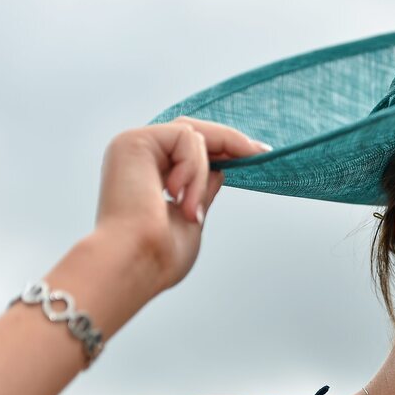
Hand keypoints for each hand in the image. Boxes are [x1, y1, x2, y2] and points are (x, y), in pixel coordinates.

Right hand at [93, 116, 270, 294]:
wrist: (135, 263)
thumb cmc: (158, 254)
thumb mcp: (191, 217)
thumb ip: (201, 191)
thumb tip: (218, 171)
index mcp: (145, 172)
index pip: (189, 147)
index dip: (225, 146)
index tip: (258, 152)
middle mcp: (137, 156)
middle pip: (192, 131)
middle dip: (230, 141)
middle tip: (260, 152)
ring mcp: (133, 146)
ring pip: (193, 135)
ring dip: (202, 174)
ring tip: (190, 210)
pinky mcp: (133, 141)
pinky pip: (185, 137)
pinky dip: (193, 168)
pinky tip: (177, 196)